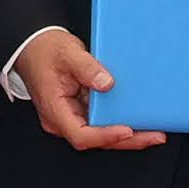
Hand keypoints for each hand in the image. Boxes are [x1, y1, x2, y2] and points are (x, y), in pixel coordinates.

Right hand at [16, 27, 158, 152]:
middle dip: (127, 140)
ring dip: (127, 134)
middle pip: (96, 139)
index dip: (105, 136)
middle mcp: (62, 120)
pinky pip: (101, 121)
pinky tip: (139, 120)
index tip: (127, 130)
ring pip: (100, 133)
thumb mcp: (68, 54)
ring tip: (154, 131)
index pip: (81, 135)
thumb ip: (87, 69)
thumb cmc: (45, 51)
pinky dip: (120, 121)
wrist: (34, 46)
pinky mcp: (80, 110)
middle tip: (154, 136)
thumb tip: (107, 83)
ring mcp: (72, 117)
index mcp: (55, 111)